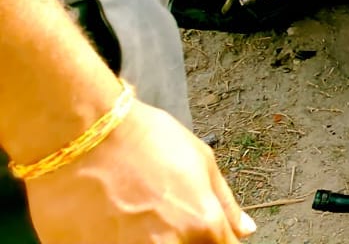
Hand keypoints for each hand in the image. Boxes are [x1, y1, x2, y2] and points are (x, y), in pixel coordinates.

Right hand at [25, 101, 254, 242]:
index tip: (203, 231)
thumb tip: (244, 230)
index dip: (215, 239)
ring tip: (132, 219)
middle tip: (162, 218)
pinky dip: (117, 240)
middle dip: (182, 238)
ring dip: (147, 240)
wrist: (81, 138)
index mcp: (202, 224)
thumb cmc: (141, 140)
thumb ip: (224, 203)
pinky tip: (109, 223)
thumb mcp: (200, 160)